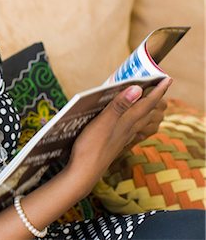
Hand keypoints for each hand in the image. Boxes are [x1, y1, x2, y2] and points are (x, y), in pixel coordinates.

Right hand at [66, 77, 172, 191]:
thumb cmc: (91, 147)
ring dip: (148, 109)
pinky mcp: (116, 143)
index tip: (166, 79)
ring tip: (149, 100)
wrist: (84, 172)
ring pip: (142, 121)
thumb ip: (119, 105)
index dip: (158, 91)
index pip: (147, 103)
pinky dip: (138, 121)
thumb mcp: (103, 122)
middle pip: (148, 112)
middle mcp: (129, 129)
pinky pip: (133, 129)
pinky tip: (133, 123)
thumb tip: (137, 88)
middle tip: (159, 86)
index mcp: (127, 122)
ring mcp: (123, 137)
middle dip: (156, 98)